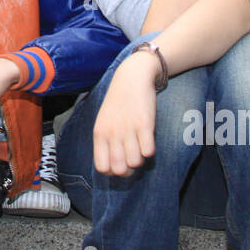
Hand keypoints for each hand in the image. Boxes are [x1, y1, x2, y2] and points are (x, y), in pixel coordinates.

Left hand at [93, 52, 160, 175]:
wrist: (131, 78)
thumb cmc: (118, 103)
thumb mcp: (104, 121)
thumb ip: (105, 142)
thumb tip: (112, 167)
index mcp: (99, 134)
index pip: (102, 168)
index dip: (113, 171)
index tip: (120, 163)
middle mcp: (112, 133)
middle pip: (119, 169)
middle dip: (128, 170)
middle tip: (132, 157)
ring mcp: (128, 129)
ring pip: (135, 163)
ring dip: (140, 160)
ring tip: (140, 147)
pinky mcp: (144, 124)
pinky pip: (148, 151)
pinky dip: (150, 151)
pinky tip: (148, 140)